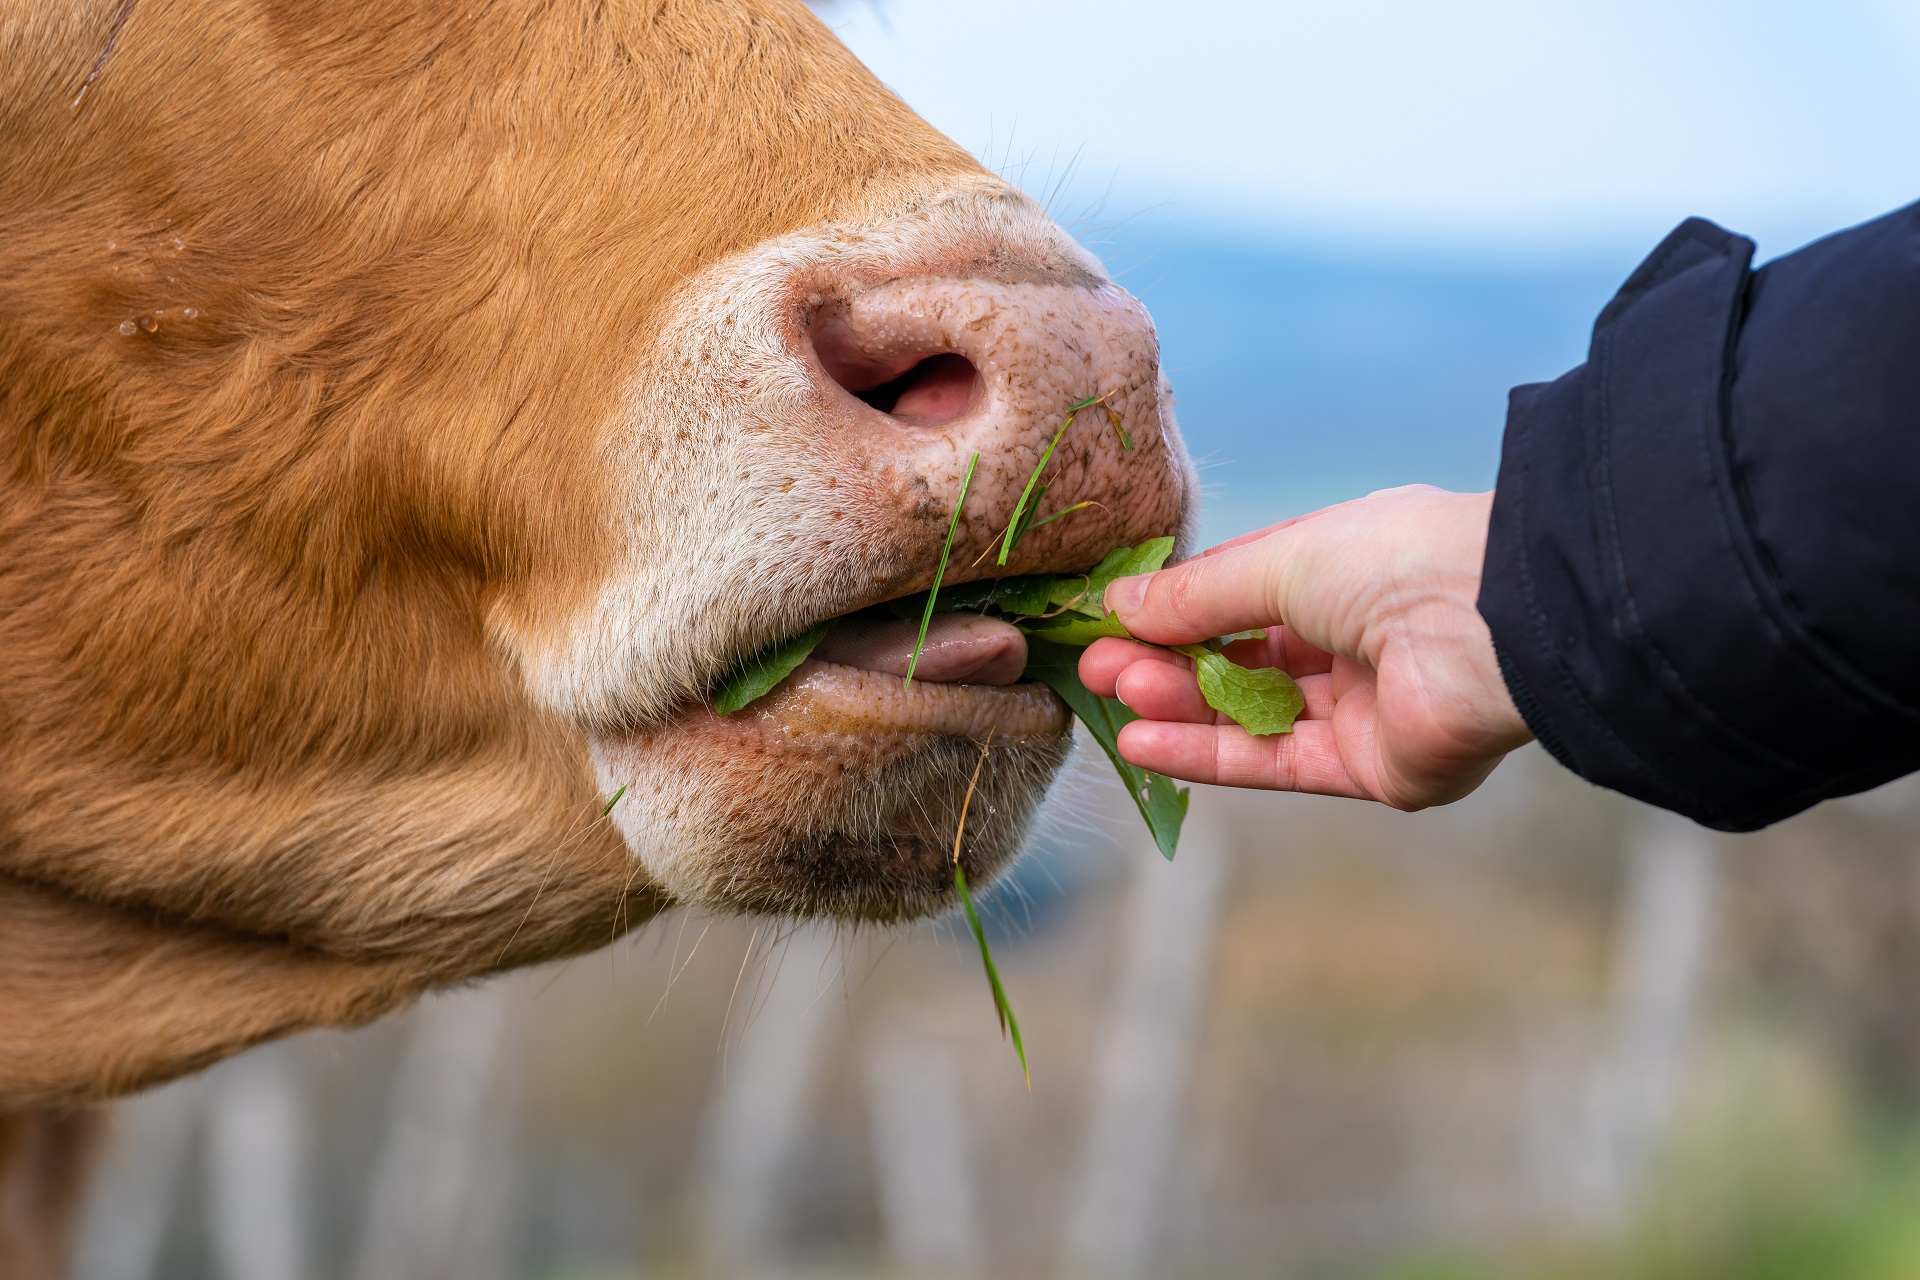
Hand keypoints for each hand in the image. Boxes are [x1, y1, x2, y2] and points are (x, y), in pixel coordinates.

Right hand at [1079, 486, 1531, 808]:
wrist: (1494, 625)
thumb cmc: (1396, 561)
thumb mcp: (1278, 560)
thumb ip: (1197, 595)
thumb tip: (1121, 604)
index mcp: (1344, 572)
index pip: (1242, 598)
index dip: (1174, 614)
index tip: (1109, 623)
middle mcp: (1356, 640)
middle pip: (1239, 662)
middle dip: (1165, 663)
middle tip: (1096, 666)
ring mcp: (1365, 709)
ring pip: (1251, 714)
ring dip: (1178, 707)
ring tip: (1112, 697)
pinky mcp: (1372, 770)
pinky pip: (1275, 762)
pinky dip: (1207, 754)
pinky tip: (1145, 742)